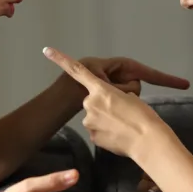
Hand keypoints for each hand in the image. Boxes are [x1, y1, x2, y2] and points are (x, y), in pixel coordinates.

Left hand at [43, 47, 175, 158]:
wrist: (146, 141)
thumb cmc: (142, 115)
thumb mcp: (132, 95)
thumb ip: (118, 92)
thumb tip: (113, 99)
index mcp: (100, 89)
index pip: (77, 71)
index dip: (61, 59)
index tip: (46, 50)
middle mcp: (90, 102)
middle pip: (96, 100)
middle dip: (106, 104)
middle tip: (123, 112)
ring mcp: (89, 121)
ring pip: (97, 117)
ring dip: (107, 119)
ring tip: (123, 125)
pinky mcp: (92, 137)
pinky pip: (99, 130)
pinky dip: (107, 132)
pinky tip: (119, 134)